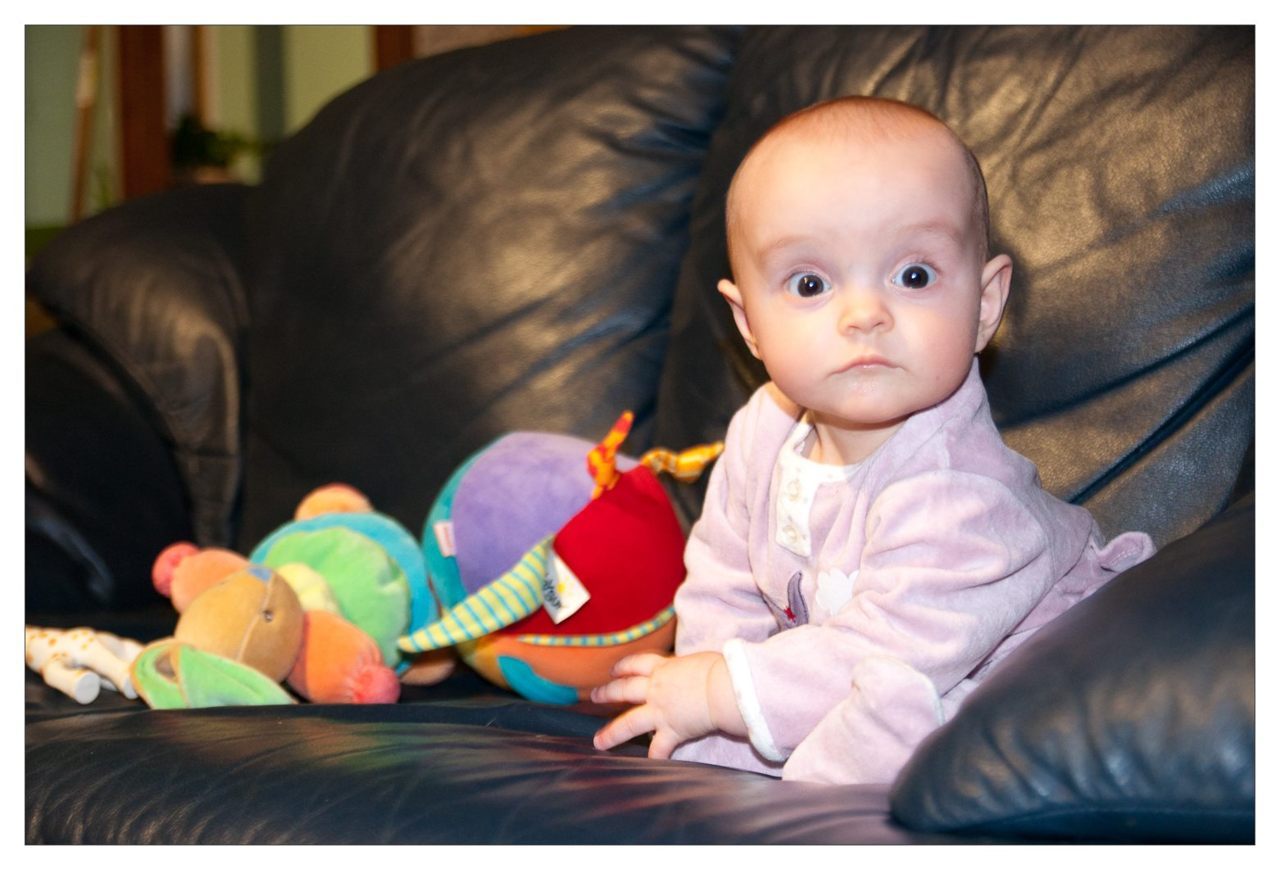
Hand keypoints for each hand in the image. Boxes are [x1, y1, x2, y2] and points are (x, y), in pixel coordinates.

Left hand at [591, 651, 742, 758]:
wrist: (722, 689)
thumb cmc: (719, 669)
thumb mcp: (699, 661)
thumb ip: (689, 668)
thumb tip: (695, 670)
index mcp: (664, 668)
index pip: (637, 663)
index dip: (624, 666)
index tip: (614, 670)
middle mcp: (657, 688)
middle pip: (624, 689)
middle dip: (607, 693)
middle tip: (594, 696)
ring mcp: (661, 711)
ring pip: (629, 723)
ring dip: (612, 733)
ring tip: (599, 742)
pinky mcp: (672, 730)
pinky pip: (659, 749)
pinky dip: (655, 758)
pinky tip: (649, 766)